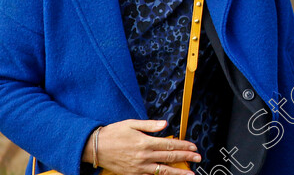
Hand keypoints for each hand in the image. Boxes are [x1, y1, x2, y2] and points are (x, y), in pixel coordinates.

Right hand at [82, 120, 200, 174]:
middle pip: (169, 157)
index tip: (194, 147)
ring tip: (190, 173)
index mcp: (145, 142)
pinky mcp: (133, 174)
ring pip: (163, 171)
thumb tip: (166, 124)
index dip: (184, 146)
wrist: (94, 148)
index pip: (170, 144)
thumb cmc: (114, 133)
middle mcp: (144, 156)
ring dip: (178, 172)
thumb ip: (151, 125)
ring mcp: (139, 167)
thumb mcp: (132, 124)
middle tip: (198, 158)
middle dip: (186, 158)